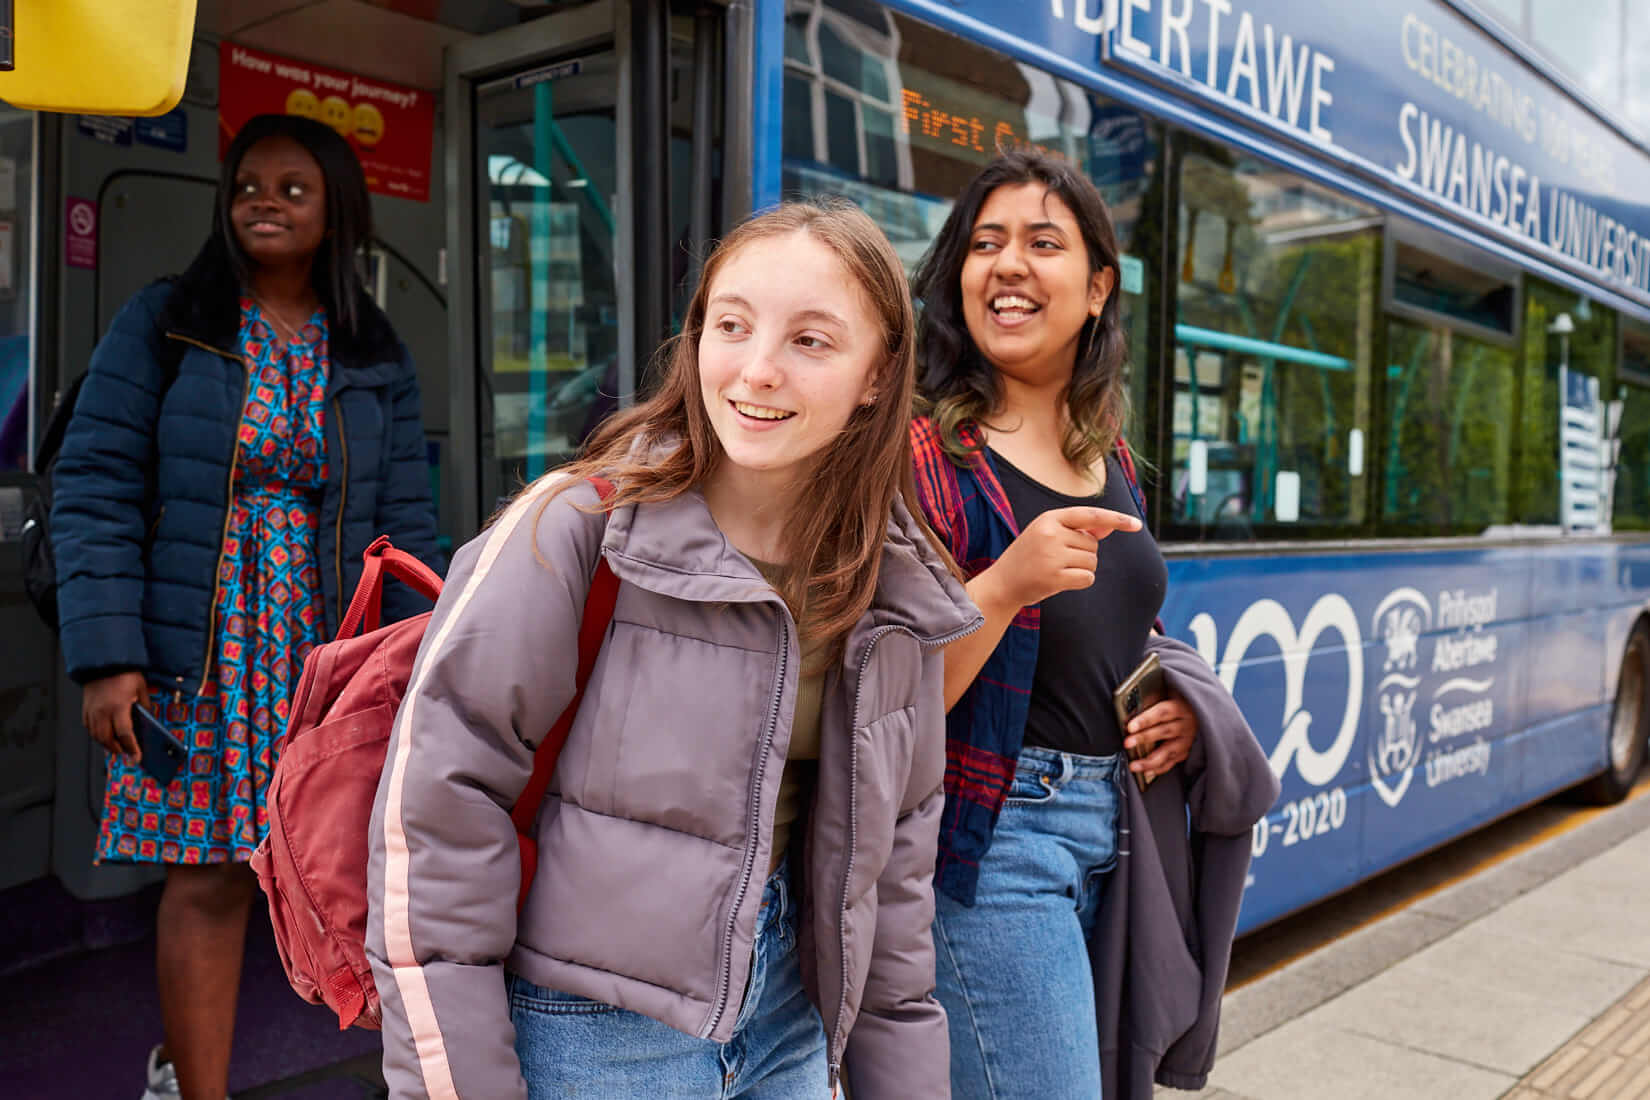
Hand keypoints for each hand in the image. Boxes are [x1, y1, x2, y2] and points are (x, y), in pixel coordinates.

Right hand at [82, 670, 148, 762]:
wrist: (104, 661)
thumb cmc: (125, 673)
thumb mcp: (141, 688)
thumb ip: (145, 706)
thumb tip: (148, 721)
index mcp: (118, 707)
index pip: (125, 734)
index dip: (132, 748)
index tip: (137, 757)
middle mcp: (102, 711)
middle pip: (108, 739)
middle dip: (118, 749)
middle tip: (126, 753)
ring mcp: (92, 710)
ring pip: (96, 735)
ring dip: (106, 744)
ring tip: (116, 747)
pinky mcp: (85, 708)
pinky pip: (88, 727)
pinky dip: (96, 734)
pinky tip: (103, 736)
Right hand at [975, 506, 1140, 612]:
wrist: (1001, 584)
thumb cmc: (1028, 557)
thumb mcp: (1049, 535)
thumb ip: (1078, 530)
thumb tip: (1111, 525)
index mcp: (1049, 518)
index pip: (1091, 515)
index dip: (1116, 519)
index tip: (1137, 524)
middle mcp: (1051, 533)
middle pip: (1093, 544)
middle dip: (1084, 554)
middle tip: (1058, 560)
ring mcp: (1051, 556)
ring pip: (1092, 561)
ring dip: (1082, 569)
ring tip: (1057, 570)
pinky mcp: (1054, 578)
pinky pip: (1087, 578)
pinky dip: (1081, 581)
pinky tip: (1061, 582)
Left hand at [1125, 695, 1197, 783]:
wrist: (1204, 708)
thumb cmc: (1179, 699)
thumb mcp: (1170, 693)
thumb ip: (1152, 699)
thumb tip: (1129, 709)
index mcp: (1181, 706)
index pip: (1162, 712)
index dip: (1146, 719)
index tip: (1130, 726)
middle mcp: (1187, 724)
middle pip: (1164, 732)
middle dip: (1144, 738)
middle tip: (1127, 744)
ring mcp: (1188, 740)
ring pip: (1169, 752)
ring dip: (1150, 761)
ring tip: (1133, 766)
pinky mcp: (1187, 751)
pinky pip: (1172, 762)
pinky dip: (1159, 769)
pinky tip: (1146, 773)